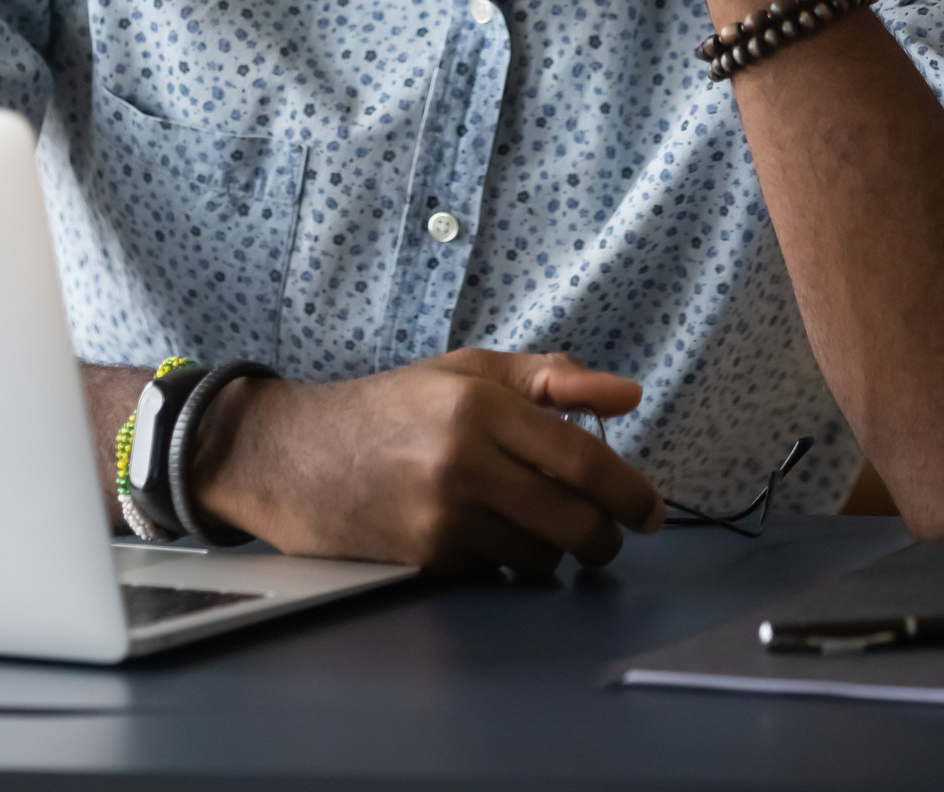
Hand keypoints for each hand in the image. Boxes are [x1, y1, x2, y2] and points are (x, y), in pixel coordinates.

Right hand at [188, 349, 665, 577]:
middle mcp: (466, 460)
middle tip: (607, 536)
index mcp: (481, 404)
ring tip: (537, 530)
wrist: (291, 454)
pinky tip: (483, 537)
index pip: (586, 460)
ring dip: (554, 554)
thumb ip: (550, 378)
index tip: (652, 512)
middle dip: (605, 538)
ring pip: (542, 557)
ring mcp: (444, 515)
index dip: (632, 494)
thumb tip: (627, 397)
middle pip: (576, 522)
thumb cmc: (387, 407)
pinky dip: (504, 563)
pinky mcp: (425, 557)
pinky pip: (497, 573)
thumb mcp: (465, 370)